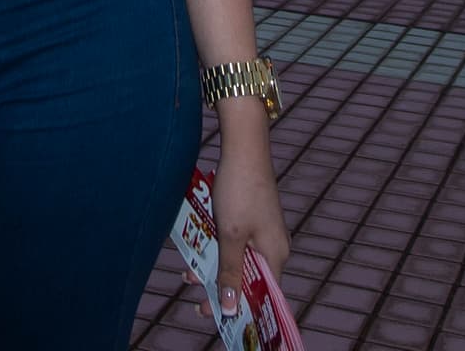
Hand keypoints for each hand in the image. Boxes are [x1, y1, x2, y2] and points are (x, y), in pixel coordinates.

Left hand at [186, 151, 289, 320]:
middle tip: (196, 300)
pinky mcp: (252, 218)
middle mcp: (274, 246)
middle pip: (249, 279)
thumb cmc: (239, 190)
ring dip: (214, 268)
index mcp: (275, 254)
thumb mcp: (230, 235)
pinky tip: (197, 249)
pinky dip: (217, 249)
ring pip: (238, 260)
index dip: (241, 309)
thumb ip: (230, 271)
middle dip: (221, 289)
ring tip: (188, 273)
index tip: (215, 316)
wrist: (243, 147)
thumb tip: (229, 307)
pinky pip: (235, 243)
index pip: (262, 295)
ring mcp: (263, 230)